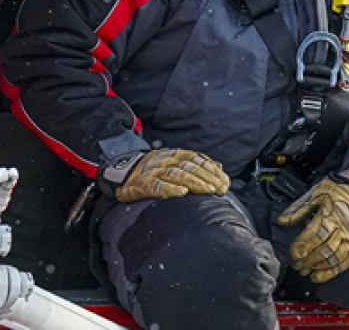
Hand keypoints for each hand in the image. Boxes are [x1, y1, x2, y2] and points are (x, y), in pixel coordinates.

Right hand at [110, 148, 229, 202]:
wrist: (123, 171)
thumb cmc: (155, 169)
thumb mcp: (176, 161)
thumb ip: (197, 164)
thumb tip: (219, 167)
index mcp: (177, 154)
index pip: (199, 160)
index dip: (213, 171)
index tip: (225, 183)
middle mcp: (167, 161)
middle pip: (192, 168)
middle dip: (209, 178)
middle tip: (221, 189)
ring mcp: (155, 172)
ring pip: (178, 175)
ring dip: (196, 183)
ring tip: (209, 190)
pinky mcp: (143, 184)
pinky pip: (158, 186)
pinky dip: (171, 189)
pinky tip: (182, 193)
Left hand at [276, 177, 348, 282]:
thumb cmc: (335, 192)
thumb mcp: (315, 195)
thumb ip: (298, 209)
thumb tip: (281, 221)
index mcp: (331, 214)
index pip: (315, 234)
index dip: (303, 246)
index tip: (293, 254)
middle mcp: (343, 227)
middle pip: (324, 248)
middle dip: (308, 259)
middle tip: (296, 266)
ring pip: (333, 257)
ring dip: (317, 266)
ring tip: (305, 271)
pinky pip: (344, 262)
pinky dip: (331, 272)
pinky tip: (318, 277)